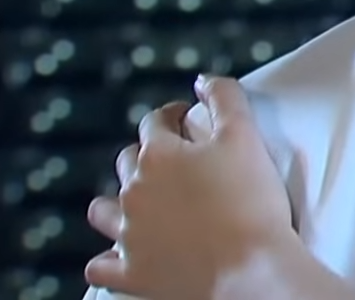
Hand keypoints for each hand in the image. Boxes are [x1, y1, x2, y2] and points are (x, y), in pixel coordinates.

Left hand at [85, 76, 299, 299]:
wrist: (249, 270)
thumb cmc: (252, 201)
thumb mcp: (245, 135)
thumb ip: (224, 97)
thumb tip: (203, 80)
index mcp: (159, 154)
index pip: (156, 121)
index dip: (174, 117)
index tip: (189, 123)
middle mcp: (134, 191)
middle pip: (128, 162)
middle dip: (148, 157)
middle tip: (178, 166)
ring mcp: (128, 234)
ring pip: (104, 211)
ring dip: (118, 205)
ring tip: (143, 208)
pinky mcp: (130, 273)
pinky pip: (102, 265)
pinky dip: (110, 259)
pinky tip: (125, 256)